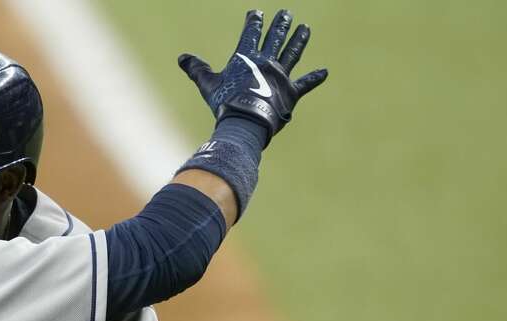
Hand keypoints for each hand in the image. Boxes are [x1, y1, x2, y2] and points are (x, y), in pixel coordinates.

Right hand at [178, 9, 326, 141]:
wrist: (245, 122)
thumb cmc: (224, 103)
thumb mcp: (207, 84)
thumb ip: (197, 69)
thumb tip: (182, 57)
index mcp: (247, 58)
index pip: (251, 33)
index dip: (254, 21)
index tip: (257, 12)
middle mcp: (267, 62)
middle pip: (276, 38)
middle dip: (281, 24)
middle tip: (287, 13)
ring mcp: (281, 76)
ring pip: (293, 53)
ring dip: (299, 40)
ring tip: (305, 28)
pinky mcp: (291, 92)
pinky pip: (305, 84)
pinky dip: (314, 78)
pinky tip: (324, 72)